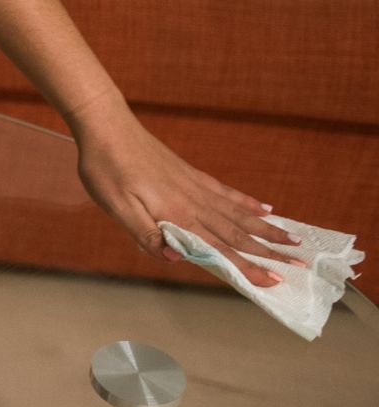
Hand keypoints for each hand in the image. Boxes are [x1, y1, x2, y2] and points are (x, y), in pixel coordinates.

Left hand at [76, 120, 297, 286]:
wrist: (106, 126)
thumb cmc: (105, 169)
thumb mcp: (115, 207)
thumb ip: (147, 234)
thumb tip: (178, 259)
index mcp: (175, 214)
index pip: (217, 247)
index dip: (245, 266)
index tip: (274, 281)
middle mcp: (192, 201)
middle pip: (237, 232)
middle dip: (268, 251)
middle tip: (301, 265)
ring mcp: (194, 185)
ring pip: (238, 212)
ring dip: (266, 228)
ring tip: (294, 238)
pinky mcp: (190, 173)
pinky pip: (225, 191)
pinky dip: (247, 201)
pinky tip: (264, 207)